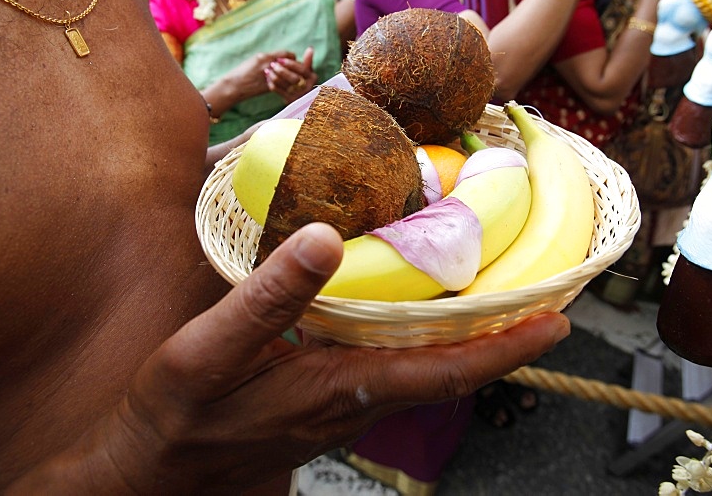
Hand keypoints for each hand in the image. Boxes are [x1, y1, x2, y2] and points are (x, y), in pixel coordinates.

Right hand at [34, 223, 569, 491]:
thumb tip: (325, 238)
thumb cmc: (179, 415)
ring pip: (426, 372)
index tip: (556, 321)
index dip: (504, 348)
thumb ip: (267, 296)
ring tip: (497, 294)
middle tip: (544, 294)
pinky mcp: (327, 401)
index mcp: (340, 389)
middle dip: (502, 339)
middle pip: (449, 372)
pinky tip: (417, 310)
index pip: (444, 371)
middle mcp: (356, 404)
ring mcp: (344, 407)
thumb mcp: (210, 350)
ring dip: (468, 340)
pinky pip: (396, 370)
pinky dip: (424, 340)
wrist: (155, 472)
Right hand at [218, 51, 295, 101]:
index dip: (292, 58)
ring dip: (294, 79)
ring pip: (291, 77)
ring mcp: (270, 77)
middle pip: (292, 65)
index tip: (292, 61)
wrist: (234, 85)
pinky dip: (287, 86)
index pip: (287, 55)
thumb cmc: (243, 72)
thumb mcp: (256, 60)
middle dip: (297, 69)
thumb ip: (270, 58)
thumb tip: (283, 59)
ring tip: (294, 80)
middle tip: (298, 72)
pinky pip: (284, 86)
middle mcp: (268, 65)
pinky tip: (286, 87)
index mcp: (266, 56)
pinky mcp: (269, 87)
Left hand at [265, 46, 316, 102]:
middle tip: (272, 64)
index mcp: (313, 79)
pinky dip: (271, 83)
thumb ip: (308, 61)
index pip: (302, 70)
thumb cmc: (304, 81)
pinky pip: (278, 91)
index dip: (291, 64)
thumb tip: (310, 48)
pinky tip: (268, 77)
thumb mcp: (308, 72)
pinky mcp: (289, 101)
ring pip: (284, 85)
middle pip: (294, 78)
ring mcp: (299, 96)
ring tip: (268, 70)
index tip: (280, 59)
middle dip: (282, 70)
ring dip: (274, 76)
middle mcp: (308, 88)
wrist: (302, 100)